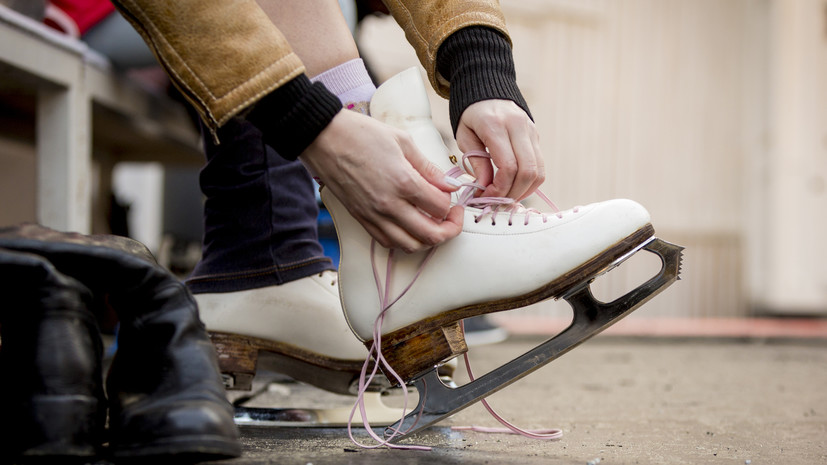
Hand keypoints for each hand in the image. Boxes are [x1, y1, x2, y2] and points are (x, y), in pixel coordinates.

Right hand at [299, 110, 463, 251]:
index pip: (440, 207)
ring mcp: (373, 215)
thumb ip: (429, 168)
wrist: (323, 138)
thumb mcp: (403, 141)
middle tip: (452, 217)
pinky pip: (388, 242)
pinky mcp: (361, 219)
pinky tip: (409, 227)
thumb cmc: (361, 134)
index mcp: (403, 182)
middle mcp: (389, 205)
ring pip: (410, 245)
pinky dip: (404, 240)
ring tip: (432, 224)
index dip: (452, 204)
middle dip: (449, 229)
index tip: (452, 196)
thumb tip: (449, 185)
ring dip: (427, 239)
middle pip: (431, 235)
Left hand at [455, 99, 543, 200]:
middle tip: (496, 202)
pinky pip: (540, 166)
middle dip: (513, 193)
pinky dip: (530, 183)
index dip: (499, 189)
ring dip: (524, 191)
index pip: (508, 166)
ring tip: (505, 198)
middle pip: (527, 171)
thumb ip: (476, 162)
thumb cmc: (471, 114)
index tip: (486, 197)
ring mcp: (531, 131)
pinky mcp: (536, 136)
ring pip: (538, 171)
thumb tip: (485, 187)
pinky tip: (515, 188)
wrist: (487, 88)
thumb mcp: (464, 136)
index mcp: (495, 125)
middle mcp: (518, 127)